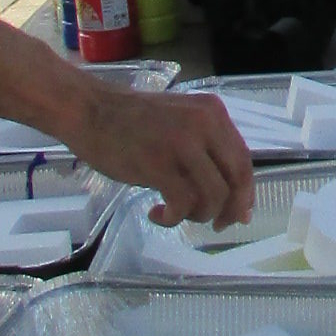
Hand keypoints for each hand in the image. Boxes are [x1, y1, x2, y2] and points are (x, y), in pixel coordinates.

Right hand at [68, 81, 256, 228]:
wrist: (90, 110)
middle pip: (236, 179)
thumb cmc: (131, 120)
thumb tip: (230, 196)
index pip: (243, 160)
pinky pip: (182, 203)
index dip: (245, 192)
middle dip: (230, 209)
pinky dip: (174, 218)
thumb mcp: (180, 122)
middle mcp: (204, 125)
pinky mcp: (158, 164)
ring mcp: (182, 143)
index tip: (239, 213)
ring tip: (175, 212)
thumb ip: (206, 150)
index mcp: (212, 113)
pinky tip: (157, 213)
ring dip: (198, 215)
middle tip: (217, 224)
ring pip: (213, 196)